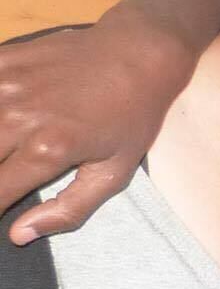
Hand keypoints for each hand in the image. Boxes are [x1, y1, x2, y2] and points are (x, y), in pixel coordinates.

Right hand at [0, 20, 192, 242]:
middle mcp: (18, 117)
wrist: (137, 53)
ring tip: (3, 154)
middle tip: (6, 176)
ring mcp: (5, 85)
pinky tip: (1, 122)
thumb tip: (19, 235)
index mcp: (47, 149)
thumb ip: (68, 210)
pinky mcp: (1, 61)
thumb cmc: (131, 117)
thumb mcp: (115, 172)